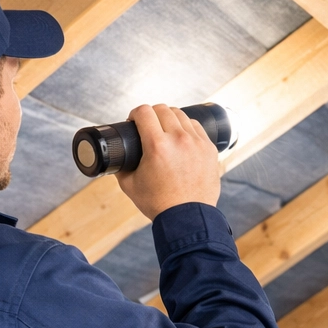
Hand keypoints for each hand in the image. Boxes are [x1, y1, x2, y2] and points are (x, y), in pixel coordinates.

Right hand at [115, 104, 221, 219]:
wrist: (187, 218)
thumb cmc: (159, 204)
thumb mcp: (129, 185)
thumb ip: (120, 166)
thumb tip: (117, 155)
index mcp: (157, 146)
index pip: (144, 112)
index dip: (135, 113)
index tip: (134, 120)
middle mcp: (179, 140)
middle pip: (163, 109)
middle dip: (151, 114)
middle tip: (148, 125)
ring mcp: (197, 143)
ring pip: (181, 115)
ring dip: (170, 118)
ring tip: (165, 131)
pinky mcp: (209, 149)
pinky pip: (196, 127)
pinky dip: (186, 128)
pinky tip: (181, 138)